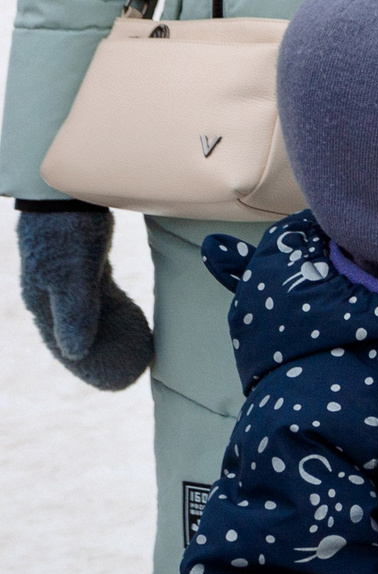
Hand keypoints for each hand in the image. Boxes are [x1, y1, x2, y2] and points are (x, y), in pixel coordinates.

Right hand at [18, 207, 153, 389]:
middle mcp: (53, 293)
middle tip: (131, 371)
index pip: (64, 345)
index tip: (110, 384)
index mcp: (44, 302)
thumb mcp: (72, 273)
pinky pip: (99, 295)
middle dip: (101, 355)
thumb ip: (75, 312)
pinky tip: (133, 316)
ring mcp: (68, 277)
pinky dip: (113, 309)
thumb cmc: (68, 231)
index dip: (86, 367)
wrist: (68, 190)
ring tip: (137, 348)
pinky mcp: (84, 261)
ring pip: (91, 314)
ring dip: (110, 332)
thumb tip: (77, 352)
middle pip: (78, 333)